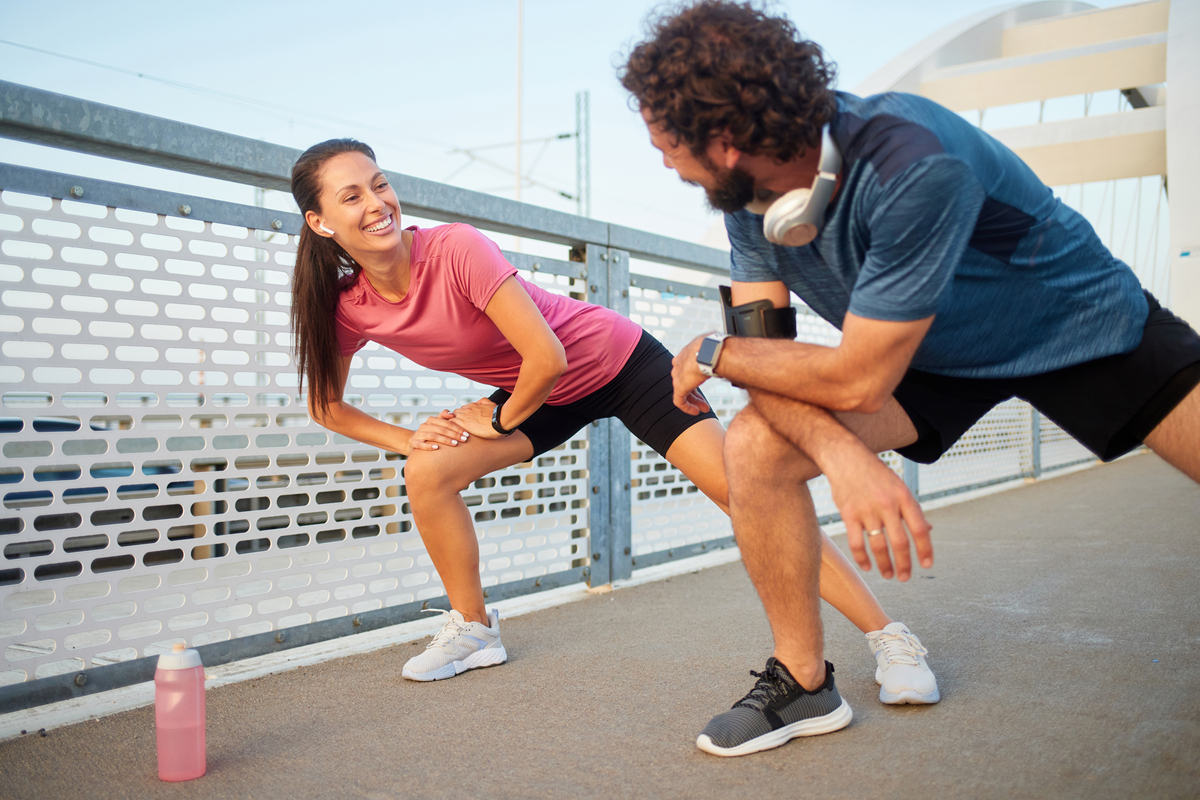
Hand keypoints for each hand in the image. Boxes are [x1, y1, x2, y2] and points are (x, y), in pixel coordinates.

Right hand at [405, 409, 468, 454]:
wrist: (413, 440)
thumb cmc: (430, 431)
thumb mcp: (436, 423)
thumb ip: (444, 416)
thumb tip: (453, 413)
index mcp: (431, 420)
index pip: (446, 423)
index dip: (457, 428)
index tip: (466, 434)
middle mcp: (425, 426)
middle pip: (441, 429)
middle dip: (454, 434)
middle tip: (464, 439)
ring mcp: (419, 434)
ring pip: (433, 436)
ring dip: (445, 440)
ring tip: (455, 444)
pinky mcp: (414, 443)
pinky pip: (421, 444)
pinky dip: (429, 446)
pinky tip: (437, 448)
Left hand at [450, 398, 505, 439]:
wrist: (499, 420)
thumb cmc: (497, 414)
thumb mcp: (490, 403)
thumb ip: (483, 401)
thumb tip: (480, 402)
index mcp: (473, 406)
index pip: (462, 409)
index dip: (461, 414)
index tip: (462, 419)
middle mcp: (468, 410)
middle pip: (455, 412)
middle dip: (455, 418)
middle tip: (456, 425)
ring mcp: (465, 417)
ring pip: (452, 417)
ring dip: (452, 422)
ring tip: (452, 430)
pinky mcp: (465, 424)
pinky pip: (453, 423)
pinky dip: (451, 426)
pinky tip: (452, 431)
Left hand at [671, 335, 712, 414]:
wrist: (712, 351)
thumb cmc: (718, 348)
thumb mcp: (717, 351)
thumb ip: (718, 357)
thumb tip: (731, 359)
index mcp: (687, 354)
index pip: (689, 370)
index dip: (697, 380)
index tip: (705, 384)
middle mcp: (679, 364)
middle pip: (686, 382)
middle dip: (696, 394)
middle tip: (706, 403)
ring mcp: (677, 376)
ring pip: (683, 392)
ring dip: (694, 402)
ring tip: (704, 409)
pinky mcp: (679, 387)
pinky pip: (679, 401)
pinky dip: (687, 408)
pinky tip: (696, 412)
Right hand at [825, 449, 932, 580]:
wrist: (845, 457)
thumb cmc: (876, 474)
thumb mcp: (899, 486)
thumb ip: (912, 509)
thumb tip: (928, 530)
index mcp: (903, 496)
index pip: (919, 529)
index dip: (925, 549)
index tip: (927, 565)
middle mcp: (887, 504)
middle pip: (900, 542)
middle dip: (905, 564)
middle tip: (905, 577)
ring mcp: (867, 509)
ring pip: (879, 546)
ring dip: (885, 565)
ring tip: (888, 575)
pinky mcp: (848, 514)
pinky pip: (856, 542)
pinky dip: (862, 558)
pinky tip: (867, 566)